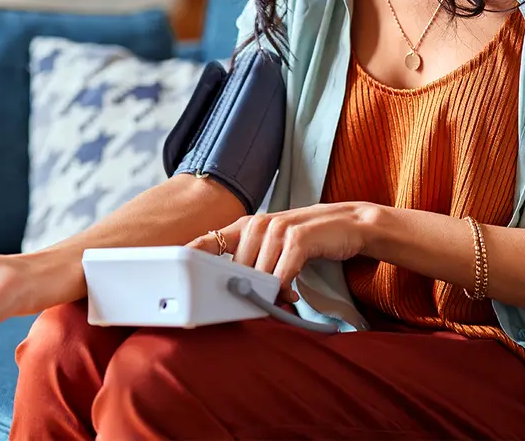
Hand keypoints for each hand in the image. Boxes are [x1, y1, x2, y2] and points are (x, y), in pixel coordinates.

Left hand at [186, 202, 379, 302]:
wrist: (348, 224)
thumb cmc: (307, 240)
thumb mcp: (274, 245)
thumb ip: (251, 261)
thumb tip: (229, 290)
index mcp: (246, 225)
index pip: (208, 241)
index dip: (190, 258)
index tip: (176, 278)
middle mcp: (258, 224)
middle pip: (235, 268)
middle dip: (245, 289)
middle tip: (257, 301)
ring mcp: (278, 229)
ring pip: (258, 274)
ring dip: (268, 292)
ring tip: (280, 297)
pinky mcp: (298, 239)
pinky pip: (281, 275)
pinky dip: (284, 289)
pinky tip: (291, 294)